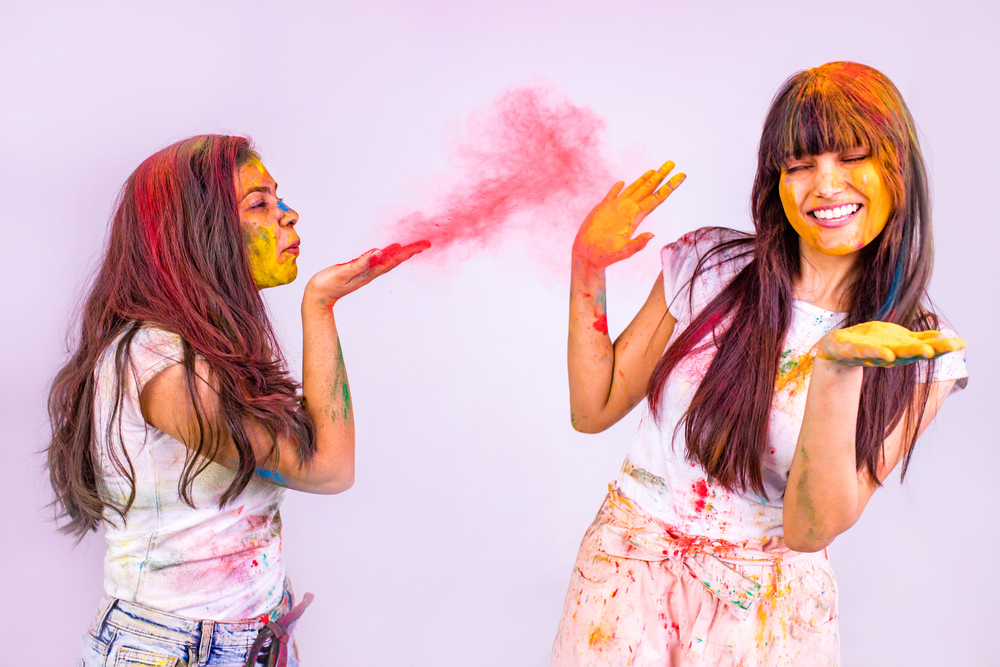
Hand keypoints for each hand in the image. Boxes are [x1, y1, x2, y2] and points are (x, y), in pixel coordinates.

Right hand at [304, 240, 430, 307]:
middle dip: (411, 251)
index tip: (425, 245)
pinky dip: (387, 253)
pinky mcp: (359, 271)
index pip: (395, 260)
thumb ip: (361, 262)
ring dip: (401, 253)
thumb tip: (379, 252)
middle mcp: (371, 272)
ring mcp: (366, 272)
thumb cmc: (327, 285)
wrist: (318, 297)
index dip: (410, 251)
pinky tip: (389, 249)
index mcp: (370, 272)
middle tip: (426, 244)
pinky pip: (378, 260)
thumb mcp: (343, 271)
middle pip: (396, 260)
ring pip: (388, 260)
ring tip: (413, 246)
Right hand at [571, 161, 684, 270]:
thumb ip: (637, 244)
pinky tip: (622, 182)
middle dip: (661, 175)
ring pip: (634, 189)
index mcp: (636, 217)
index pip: (657, 198)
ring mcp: (616, 208)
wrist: (588, 255)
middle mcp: (629, 210)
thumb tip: (652, 235)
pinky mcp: (603, 209)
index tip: (682, 176)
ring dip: (644, 179)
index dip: (670, 186)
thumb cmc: (605, 256)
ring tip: (654, 170)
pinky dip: (617, 188)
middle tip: (672, 163)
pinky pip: (612, 195)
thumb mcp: (623, 251)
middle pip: (649, 189)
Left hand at [818, 321, 965, 366]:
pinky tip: (888, 354)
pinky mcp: (855, 351)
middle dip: (932, 349)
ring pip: (895, 354)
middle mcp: (892, 354)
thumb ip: (917, 338)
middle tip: (952, 348)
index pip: (926, 346)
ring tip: (927, 351)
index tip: (962, 343)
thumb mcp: (897, 337)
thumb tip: (943, 336)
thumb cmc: (870, 341)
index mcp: (902, 348)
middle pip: (914, 352)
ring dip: (910, 353)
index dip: (943, 346)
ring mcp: (874, 354)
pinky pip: (867, 353)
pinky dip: (878, 354)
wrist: (837, 348)